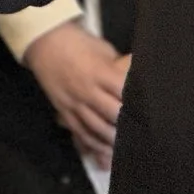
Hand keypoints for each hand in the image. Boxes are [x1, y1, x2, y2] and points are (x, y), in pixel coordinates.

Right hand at [22, 23, 129, 169]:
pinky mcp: (64, 111)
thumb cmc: (78, 43)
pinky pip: (80, 132)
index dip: (137, 101)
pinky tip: (106, 150)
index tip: (148, 110)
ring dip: (113, 139)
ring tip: (128, 147)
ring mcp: (75, 103)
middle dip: (128, 124)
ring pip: (97, 128)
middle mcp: (87, 91)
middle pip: (113, 114)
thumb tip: (136, 81)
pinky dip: (94, 143)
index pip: (123, 91)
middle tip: (142, 132)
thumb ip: (118, 68)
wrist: (45, 43)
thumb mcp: (103, 50)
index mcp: (100, 72)